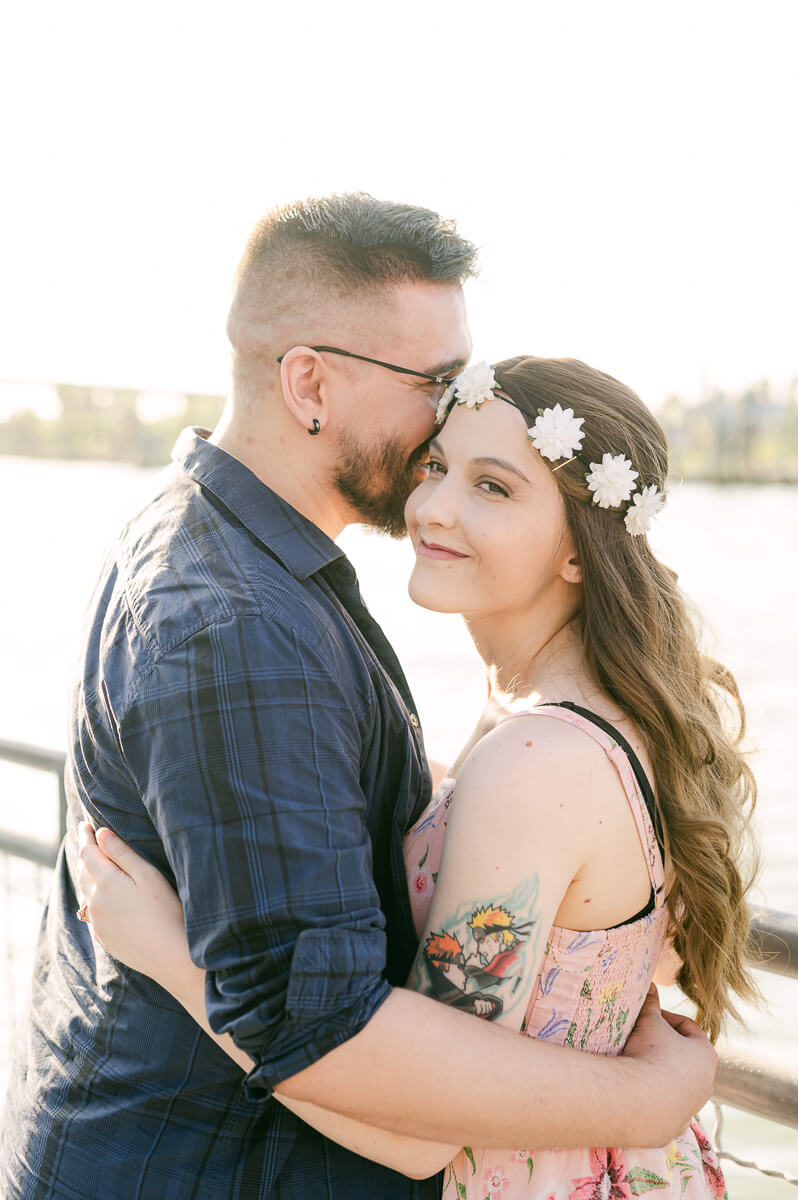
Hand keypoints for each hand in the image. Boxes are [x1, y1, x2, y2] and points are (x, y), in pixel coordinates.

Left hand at [76, 822, 188, 987]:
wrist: (169, 956)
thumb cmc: (165, 910)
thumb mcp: (147, 874)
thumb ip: (121, 853)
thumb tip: (101, 833)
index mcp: (105, 882)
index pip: (89, 853)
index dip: (86, 837)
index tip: (84, 825)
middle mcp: (95, 902)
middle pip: (83, 872)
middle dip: (84, 854)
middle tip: (84, 839)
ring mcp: (97, 922)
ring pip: (85, 892)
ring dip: (85, 875)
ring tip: (89, 864)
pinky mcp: (104, 937)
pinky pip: (91, 911)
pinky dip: (92, 897)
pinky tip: (99, 897)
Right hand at [622, 985, 717, 1143]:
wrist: (640, 1100)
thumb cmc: (651, 1054)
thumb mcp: (649, 1021)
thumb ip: (650, 1002)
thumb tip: (648, 983)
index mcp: (706, 1055)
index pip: (689, 1029)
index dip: (667, 1018)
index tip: (648, 1017)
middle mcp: (706, 1083)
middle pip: (685, 1058)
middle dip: (664, 1047)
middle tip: (641, 1039)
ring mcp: (692, 1107)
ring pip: (677, 1084)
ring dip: (659, 1074)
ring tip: (635, 1064)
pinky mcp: (675, 1126)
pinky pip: (665, 1107)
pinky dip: (652, 1098)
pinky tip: (635, 1090)